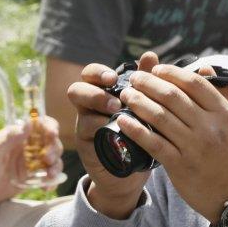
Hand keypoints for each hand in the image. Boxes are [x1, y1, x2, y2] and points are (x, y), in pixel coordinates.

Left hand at [0, 117, 62, 210]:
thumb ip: (9, 138)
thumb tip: (29, 122)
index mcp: (16, 137)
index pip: (39, 126)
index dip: (50, 127)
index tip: (52, 135)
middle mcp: (25, 148)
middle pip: (50, 143)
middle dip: (54, 150)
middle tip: (47, 160)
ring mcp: (28, 164)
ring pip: (52, 161)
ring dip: (56, 166)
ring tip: (49, 176)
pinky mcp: (29, 179)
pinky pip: (46, 177)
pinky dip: (51, 181)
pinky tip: (47, 187)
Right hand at [68, 52, 158, 218]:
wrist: (131, 171)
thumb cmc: (138, 133)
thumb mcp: (144, 106)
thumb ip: (145, 81)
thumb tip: (150, 55)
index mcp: (102, 93)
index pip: (90, 74)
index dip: (98, 72)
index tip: (114, 77)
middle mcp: (89, 108)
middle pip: (76, 90)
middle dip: (93, 92)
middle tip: (114, 100)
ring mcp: (86, 128)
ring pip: (81, 115)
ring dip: (98, 116)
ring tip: (117, 114)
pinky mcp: (87, 148)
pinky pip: (88, 138)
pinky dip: (102, 134)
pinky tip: (118, 134)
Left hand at [113, 64, 227, 223]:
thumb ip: (227, 94)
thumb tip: (206, 68)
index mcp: (225, 114)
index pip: (195, 84)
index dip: (172, 73)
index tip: (157, 69)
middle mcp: (209, 128)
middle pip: (173, 96)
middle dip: (149, 83)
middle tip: (134, 77)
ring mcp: (193, 146)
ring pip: (159, 117)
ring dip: (138, 102)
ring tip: (126, 94)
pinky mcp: (179, 165)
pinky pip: (153, 143)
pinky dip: (135, 130)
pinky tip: (123, 120)